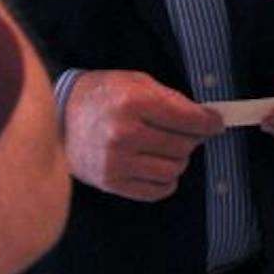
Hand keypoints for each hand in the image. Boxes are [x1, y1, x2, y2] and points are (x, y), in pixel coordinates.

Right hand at [63, 70, 223, 201]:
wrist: (58, 118)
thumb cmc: (101, 95)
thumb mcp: (135, 82)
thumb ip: (171, 99)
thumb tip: (206, 118)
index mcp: (131, 103)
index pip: (186, 119)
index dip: (208, 122)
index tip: (216, 123)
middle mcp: (124, 135)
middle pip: (183, 146)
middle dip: (191, 139)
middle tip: (185, 132)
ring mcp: (116, 162)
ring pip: (173, 170)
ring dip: (177, 159)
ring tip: (164, 147)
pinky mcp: (111, 183)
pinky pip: (157, 190)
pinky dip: (165, 180)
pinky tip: (155, 165)